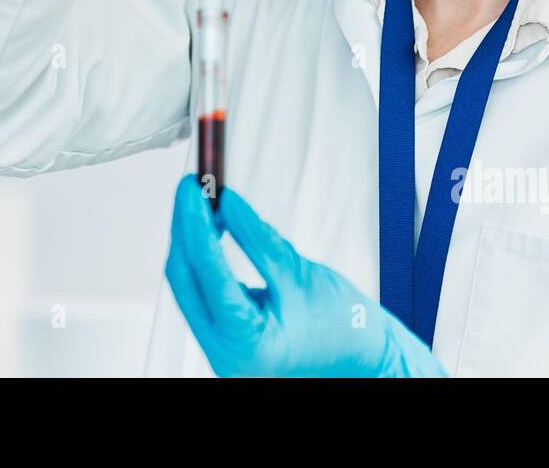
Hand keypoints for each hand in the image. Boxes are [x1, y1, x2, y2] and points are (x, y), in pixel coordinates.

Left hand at [164, 174, 449, 376]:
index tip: (193, 187)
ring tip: (201, 202)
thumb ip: (258, 240)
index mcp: (246, 343)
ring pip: (189, 287)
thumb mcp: (300, 275)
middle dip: (186, 230)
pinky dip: (204, 260)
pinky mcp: (225, 339)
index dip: (195, 224)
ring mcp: (221, 349)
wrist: (362, 361)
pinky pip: (201, 294)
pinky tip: (210, 231)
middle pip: (186, 281)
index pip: (207, 274)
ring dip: (192, 243)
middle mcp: (224, 353)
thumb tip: (225, 202)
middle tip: (191, 186)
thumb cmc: (344, 327)